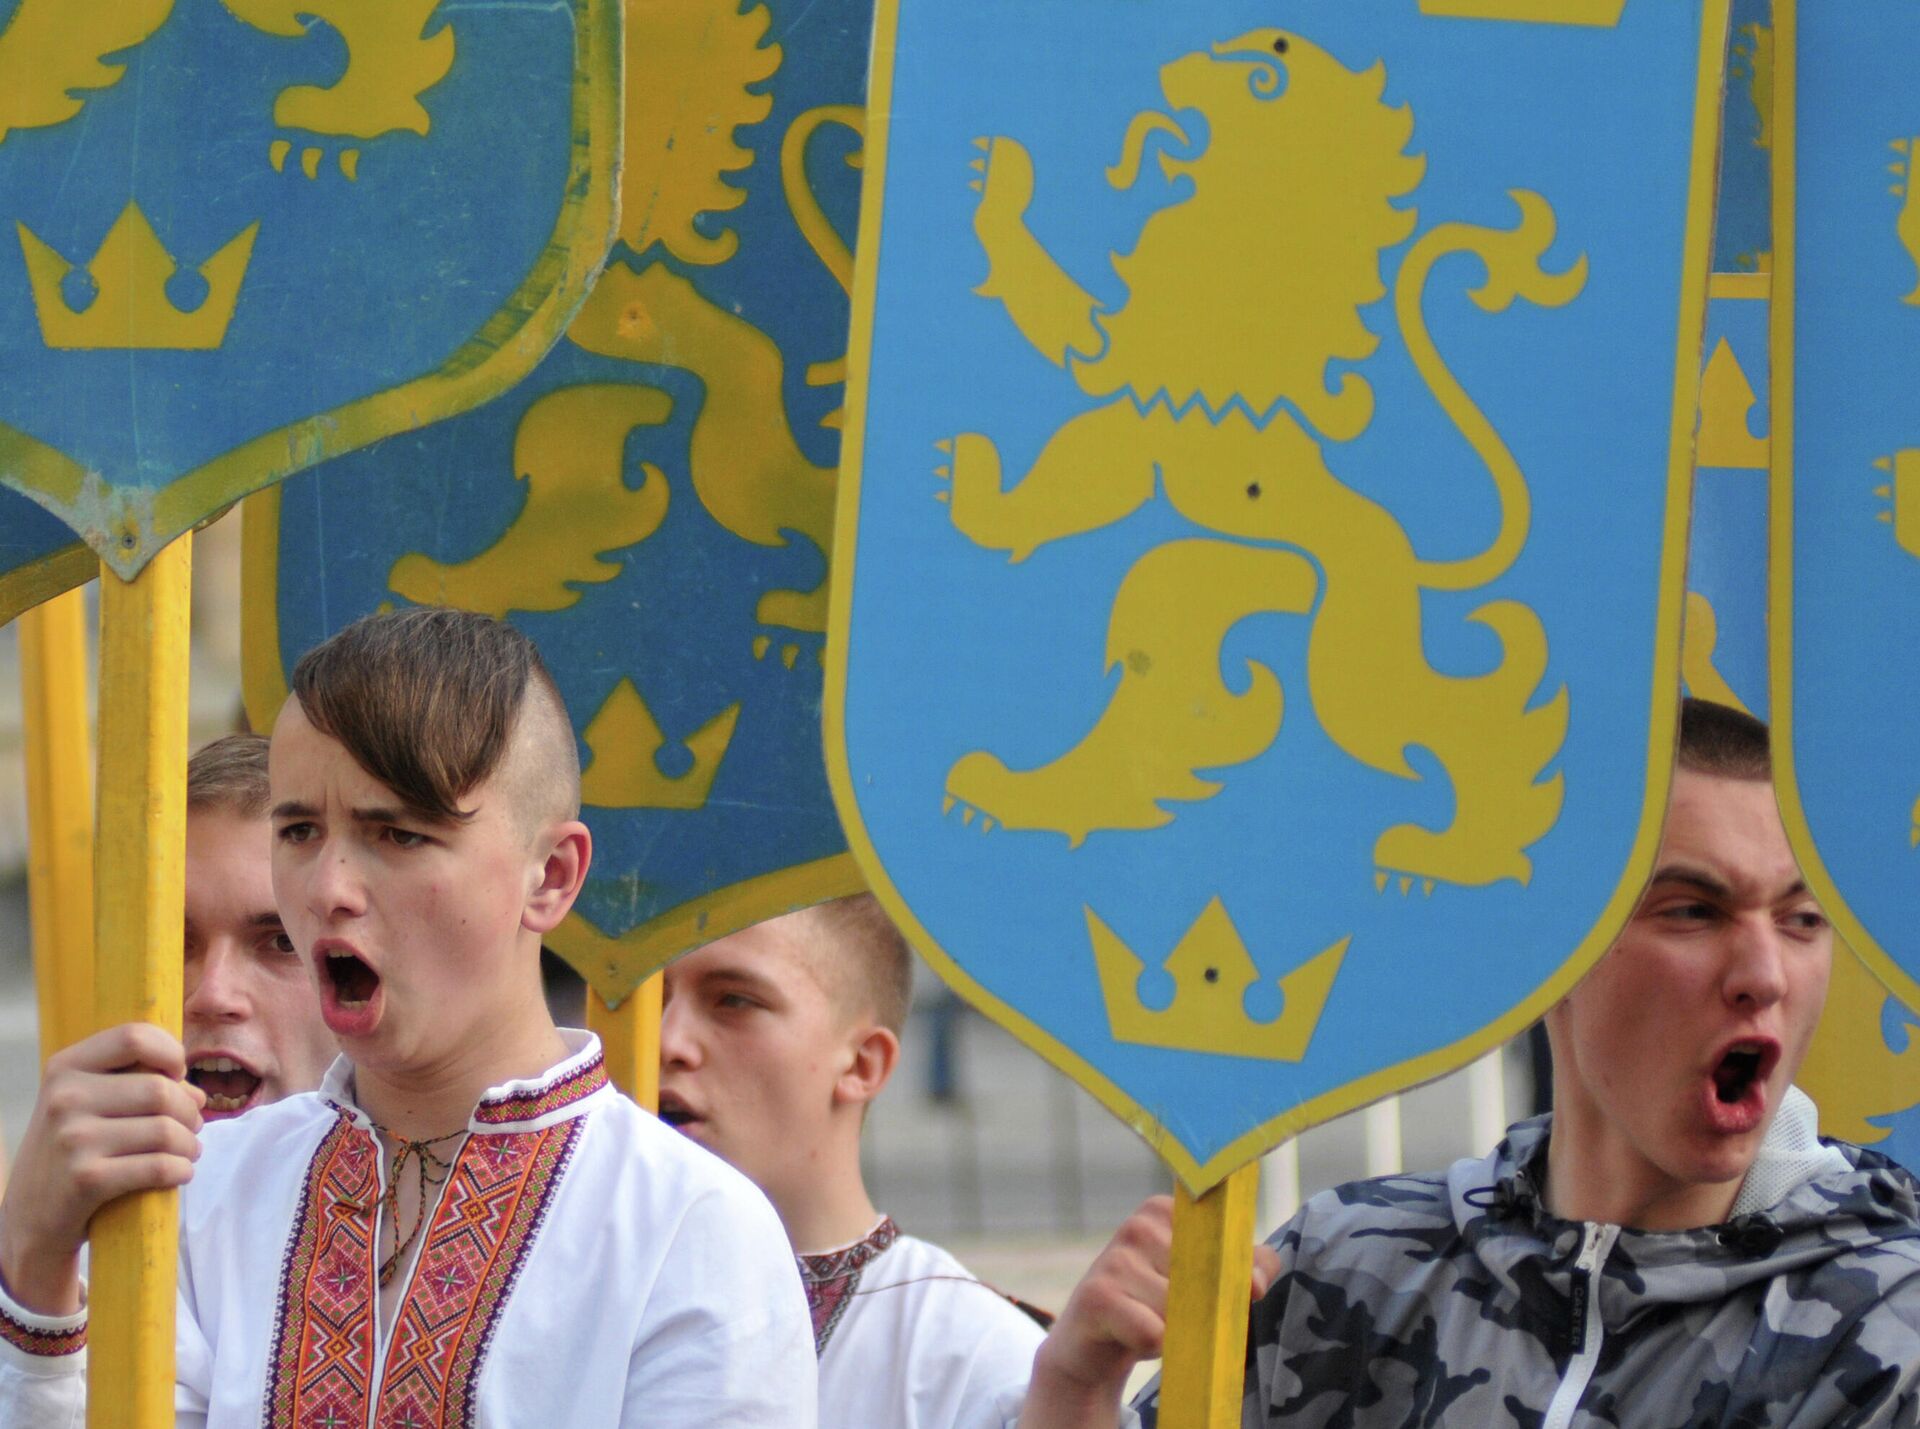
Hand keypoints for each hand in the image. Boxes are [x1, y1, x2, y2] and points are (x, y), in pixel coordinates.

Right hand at [0, 1024, 203, 1315]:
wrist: (30, 1219)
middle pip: (161, 1090)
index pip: (134, 1036)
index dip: (170, 1052)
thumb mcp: (86, 1105)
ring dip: (190, 1145)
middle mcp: (64, 1098)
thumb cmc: (72, 1152)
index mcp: (65, 1068)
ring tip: (187, 1152)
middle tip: (192, 1127)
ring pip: (166, 1130)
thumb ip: (137, 1085)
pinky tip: (179, 1173)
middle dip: (190, 1111)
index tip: (177, 1075)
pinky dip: (181, 1170)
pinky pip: (158, 1167)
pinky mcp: (86, 1180)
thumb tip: (197, 1094)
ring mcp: (72, 1140)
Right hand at [1019, 1196, 1282, 1427]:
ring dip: (1175, 1332)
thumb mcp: (1202, 1282)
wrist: (1092, 1345)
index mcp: (1165, 1212)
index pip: (1223, 1242)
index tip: (1218, 1289)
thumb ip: (1246, 1269)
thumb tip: (1256, 1283)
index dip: (1232, 1275)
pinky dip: (1152, 1347)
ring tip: (1150, 1325)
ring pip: (1179, 1310)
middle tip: (1176, 1317)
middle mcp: (1138, 1226)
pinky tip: (1132, 1339)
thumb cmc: (1153, 1305)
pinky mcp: (1096, 1296)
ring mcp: (1114, 1258)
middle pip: (1205, 1281)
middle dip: (1203, 1311)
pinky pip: (1152, 1332)